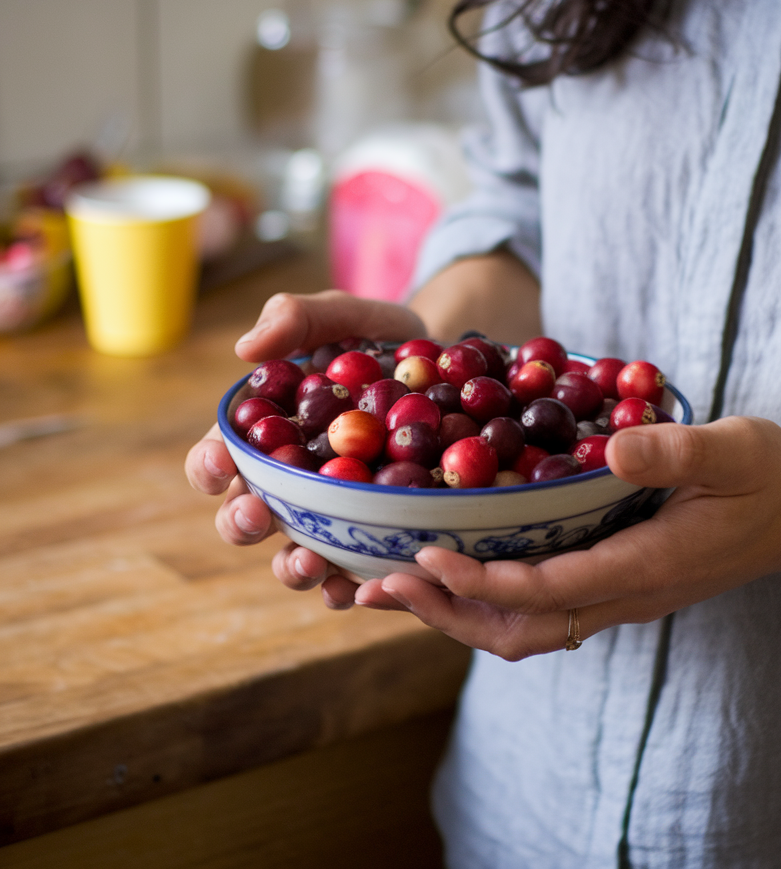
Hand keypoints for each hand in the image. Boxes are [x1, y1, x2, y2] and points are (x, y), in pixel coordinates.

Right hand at [185, 289, 425, 605]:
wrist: (448, 365)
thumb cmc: (378, 340)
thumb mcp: (341, 315)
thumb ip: (295, 318)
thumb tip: (246, 350)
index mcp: (265, 436)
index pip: (218, 459)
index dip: (207, 467)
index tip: (219, 464)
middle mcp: (290, 483)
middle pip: (245, 517)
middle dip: (241, 524)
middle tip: (258, 516)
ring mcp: (331, 514)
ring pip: (294, 555)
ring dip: (292, 568)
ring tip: (310, 564)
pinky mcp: (376, 532)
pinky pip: (355, 570)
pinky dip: (351, 587)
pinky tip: (359, 588)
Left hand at [347, 417, 780, 658]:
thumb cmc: (767, 477)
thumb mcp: (734, 449)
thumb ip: (676, 451)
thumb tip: (612, 449)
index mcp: (648, 565)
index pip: (550, 590)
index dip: (483, 581)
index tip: (425, 556)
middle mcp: (625, 594)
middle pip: (521, 632)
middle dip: (448, 614)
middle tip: (383, 584)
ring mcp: (618, 596)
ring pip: (525, 631)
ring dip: (459, 613)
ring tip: (399, 585)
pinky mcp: (614, 585)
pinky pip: (539, 610)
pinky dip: (486, 600)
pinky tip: (456, 570)